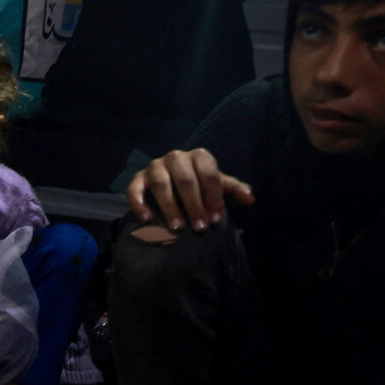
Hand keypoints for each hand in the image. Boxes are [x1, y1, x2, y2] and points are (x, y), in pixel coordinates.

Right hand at [125, 148, 254, 232]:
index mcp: (199, 156)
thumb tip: (250, 199)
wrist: (174, 180)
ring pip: (160, 184)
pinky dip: (139, 204)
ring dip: (169, 206)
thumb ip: (234, 189)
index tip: (216, 219)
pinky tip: (147, 220)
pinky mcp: (138, 178)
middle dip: (194, 205)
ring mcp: (155, 166)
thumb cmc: (201, 184)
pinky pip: (134, 189)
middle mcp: (176, 157)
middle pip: (185, 179)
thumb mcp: (219, 184)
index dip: (213, 197)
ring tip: (177, 227)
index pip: (208, 174)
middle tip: (200, 228)